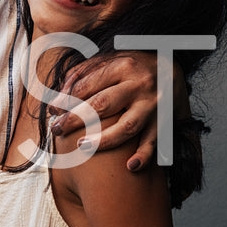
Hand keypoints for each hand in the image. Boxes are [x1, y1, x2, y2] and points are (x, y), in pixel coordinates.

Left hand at [52, 52, 188, 171]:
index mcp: (123, 66)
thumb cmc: (132, 65)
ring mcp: (152, 105)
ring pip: (127, 126)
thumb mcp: (109, 59)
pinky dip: (144, 155)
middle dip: (76, 119)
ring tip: (82, 147)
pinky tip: (131, 166)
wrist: (172, 67)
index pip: (88, 85)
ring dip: (104, 140)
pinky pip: (154, 141)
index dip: (67, 99)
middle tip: (57, 130)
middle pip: (102, 105)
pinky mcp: (164, 121)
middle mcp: (139, 85)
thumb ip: (82, 74)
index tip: (53, 110)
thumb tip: (58, 98)